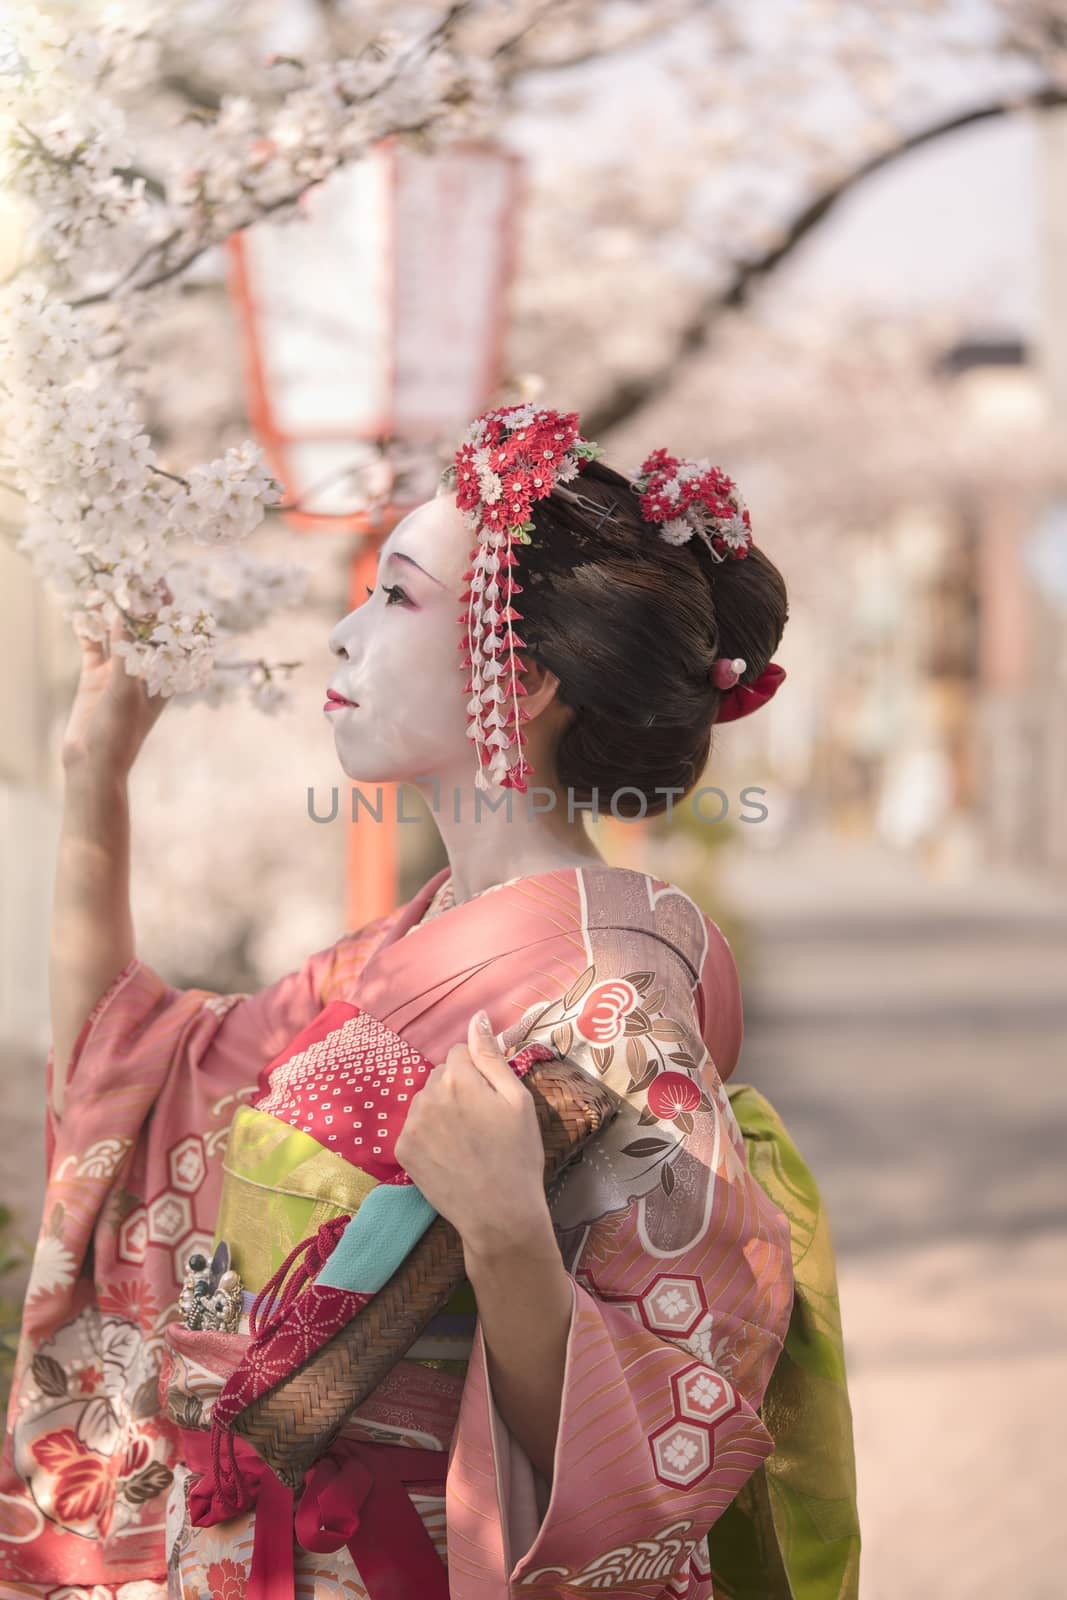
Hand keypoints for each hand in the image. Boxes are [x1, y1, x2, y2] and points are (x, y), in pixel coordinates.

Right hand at [61, 602, 172, 779]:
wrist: (92, 764)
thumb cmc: (119, 734)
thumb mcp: (126, 694)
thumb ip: (126, 658)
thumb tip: (127, 620)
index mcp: (163, 678)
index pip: (169, 639)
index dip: (168, 613)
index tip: (164, 586)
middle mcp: (143, 672)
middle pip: (143, 632)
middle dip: (139, 606)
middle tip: (133, 576)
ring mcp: (118, 672)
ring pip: (117, 635)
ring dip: (112, 614)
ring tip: (107, 585)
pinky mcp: (95, 677)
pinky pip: (93, 646)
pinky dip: (88, 630)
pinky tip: (83, 611)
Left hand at [393, 1011, 551, 1260]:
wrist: (498, 1214)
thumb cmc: (518, 1155)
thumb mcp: (517, 1100)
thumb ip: (492, 1056)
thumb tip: (478, 1018)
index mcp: (458, 1078)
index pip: (460, 1053)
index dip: (479, 1072)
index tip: (491, 1099)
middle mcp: (428, 1095)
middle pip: (440, 1075)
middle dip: (458, 1087)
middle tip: (482, 1122)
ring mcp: (411, 1124)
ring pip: (426, 1100)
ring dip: (442, 1109)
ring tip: (466, 1140)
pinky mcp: (402, 1150)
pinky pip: (415, 1127)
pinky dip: (429, 1134)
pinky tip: (450, 1154)